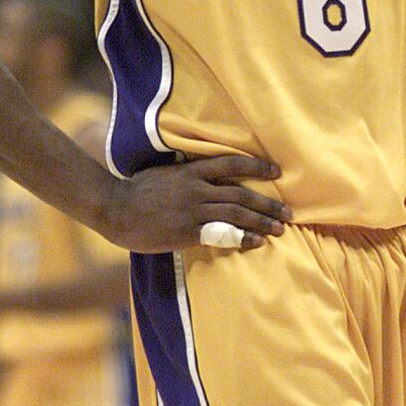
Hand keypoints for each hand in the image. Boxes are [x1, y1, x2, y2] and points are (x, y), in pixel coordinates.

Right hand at [106, 155, 291, 252]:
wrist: (117, 209)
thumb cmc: (138, 190)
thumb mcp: (166, 172)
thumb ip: (188, 174)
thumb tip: (207, 174)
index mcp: (192, 170)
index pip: (232, 163)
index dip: (256, 166)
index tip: (276, 171)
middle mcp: (197, 188)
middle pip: (241, 193)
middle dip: (268, 202)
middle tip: (288, 211)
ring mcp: (193, 210)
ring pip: (237, 213)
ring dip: (262, 221)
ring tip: (280, 228)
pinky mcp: (188, 232)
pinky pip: (222, 234)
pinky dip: (243, 237)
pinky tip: (257, 242)